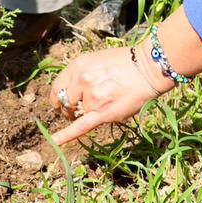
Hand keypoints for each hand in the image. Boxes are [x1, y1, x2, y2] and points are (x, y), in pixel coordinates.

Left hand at [50, 45, 171, 145]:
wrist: (148, 69)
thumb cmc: (125, 63)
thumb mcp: (96, 60)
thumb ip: (81, 75)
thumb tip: (70, 93)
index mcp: (78, 65)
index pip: (57, 87)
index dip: (59, 97)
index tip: (62, 102)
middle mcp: (82, 80)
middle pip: (64, 102)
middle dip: (69, 108)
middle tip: (81, 107)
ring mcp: (91, 97)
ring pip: (77, 114)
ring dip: (84, 114)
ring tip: (103, 104)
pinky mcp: (102, 112)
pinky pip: (80, 127)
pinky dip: (65, 136)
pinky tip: (53, 141)